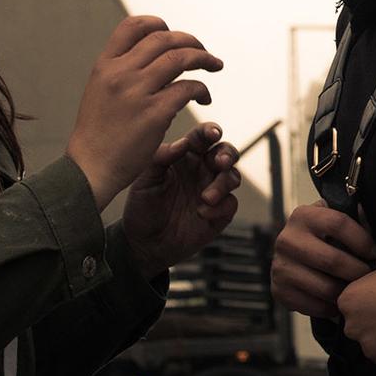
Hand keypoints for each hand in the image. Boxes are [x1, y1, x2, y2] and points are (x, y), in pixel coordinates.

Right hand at [67, 16, 222, 209]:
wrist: (90, 170)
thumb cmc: (98, 134)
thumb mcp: (100, 91)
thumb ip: (122, 72)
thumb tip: (155, 56)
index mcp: (104, 66)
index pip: (133, 25)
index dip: (159, 23)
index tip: (174, 35)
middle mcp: (119, 73)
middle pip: (164, 38)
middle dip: (191, 41)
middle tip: (204, 53)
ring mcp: (137, 92)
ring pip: (181, 58)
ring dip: (204, 58)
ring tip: (215, 66)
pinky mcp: (154, 113)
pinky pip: (189, 88)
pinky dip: (203, 89)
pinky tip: (205, 98)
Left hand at [122, 122, 240, 273]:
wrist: (143, 244)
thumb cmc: (142, 207)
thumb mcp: (145, 180)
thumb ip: (161, 157)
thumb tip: (183, 143)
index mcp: (185, 157)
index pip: (202, 137)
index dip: (211, 131)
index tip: (213, 134)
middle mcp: (202, 171)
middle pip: (226, 153)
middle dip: (228, 154)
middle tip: (220, 162)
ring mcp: (212, 191)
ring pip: (233, 176)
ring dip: (224, 183)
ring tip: (206, 197)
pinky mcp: (219, 214)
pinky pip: (231, 204)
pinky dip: (221, 207)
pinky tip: (203, 213)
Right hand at [272, 203, 375, 318]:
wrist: (294, 255)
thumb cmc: (325, 237)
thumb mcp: (336, 219)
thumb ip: (356, 220)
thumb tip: (374, 226)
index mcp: (304, 216)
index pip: (338, 224)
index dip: (361, 240)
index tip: (373, 252)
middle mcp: (287, 239)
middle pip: (332, 260)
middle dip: (357, 271)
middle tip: (369, 276)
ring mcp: (280, 266)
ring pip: (324, 287)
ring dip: (346, 292)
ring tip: (356, 290)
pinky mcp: (279, 290)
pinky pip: (313, 306)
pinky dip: (331, 308)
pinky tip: (339, 301)